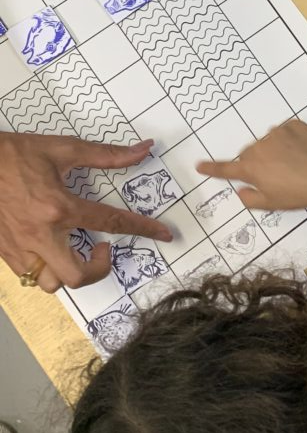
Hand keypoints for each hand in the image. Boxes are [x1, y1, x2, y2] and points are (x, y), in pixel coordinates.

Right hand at [0, 133, 171, 293]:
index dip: (143, 229)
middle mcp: (40, 234)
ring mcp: (19, 248)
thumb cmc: (15, 154)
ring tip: (74, 249)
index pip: (111, 223)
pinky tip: (50, 247)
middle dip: (99, 269)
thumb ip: (106, 155)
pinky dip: (45, 267)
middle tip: (102, 249)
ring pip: (51, 283)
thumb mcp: (63, 148)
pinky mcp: (3, 253)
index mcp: (59, 206)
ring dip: (68, 271)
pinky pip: (30, 275)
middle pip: (78, 276)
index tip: (164, 234)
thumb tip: (144, 150)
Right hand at [197, 120, 306, 208]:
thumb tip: (242, 191)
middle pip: (250, 154)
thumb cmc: (302, 192)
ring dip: (274, 151)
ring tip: (293, 165)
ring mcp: (276, 133)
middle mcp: (259, 148)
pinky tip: (302, 153)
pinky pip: (284, 133)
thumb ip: (251, 198)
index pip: (226, 169)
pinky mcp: (292, 125)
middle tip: (276, 177)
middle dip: (257, 164)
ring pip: (267, 142)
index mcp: (251, 169)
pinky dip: (289, 141)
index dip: (212, 169)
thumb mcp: (273, 204)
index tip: (200, 165)